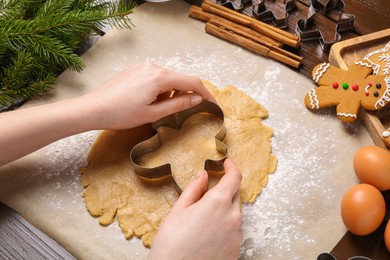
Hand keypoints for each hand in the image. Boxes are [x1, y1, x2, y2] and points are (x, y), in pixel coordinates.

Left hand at [80, 62, 214, 129]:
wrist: (93, 109)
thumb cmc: (121, 114)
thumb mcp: (153, 113)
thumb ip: (178, 105)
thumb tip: (197, 99)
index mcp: (160, 77)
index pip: (192, 81)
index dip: (205, 93)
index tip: (213, 104)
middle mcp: (153, 67)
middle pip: (180, 79)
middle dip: (186, 94)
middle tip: (186, 111)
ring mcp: (143, 67)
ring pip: (167, 79)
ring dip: (170, 93)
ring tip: (156, 109)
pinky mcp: (135, 70)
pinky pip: (155, 77)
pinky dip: (159, 89)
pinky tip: (147, 102)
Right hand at [148, 159, 242, 259]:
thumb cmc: (171, 242)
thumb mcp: (179, 209)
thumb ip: (194, 188)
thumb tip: (203, 174)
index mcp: (218, 202)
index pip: (234, 177)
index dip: (231, 167)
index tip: (227, 163)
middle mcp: (233, 216)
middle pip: (235, 195)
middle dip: (224, 190)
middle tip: (206, 197)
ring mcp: (237, 235)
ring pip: (234, 213)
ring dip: (224, 210)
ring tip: (202, 222)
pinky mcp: (236, 249)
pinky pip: (234, 231)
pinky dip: (225, 227)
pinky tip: (208, 235)